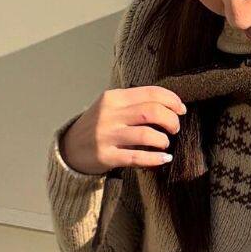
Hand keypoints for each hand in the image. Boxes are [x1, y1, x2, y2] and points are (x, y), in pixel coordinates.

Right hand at [59, 84, 187, 175]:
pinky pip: (136, 157)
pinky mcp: (105, 156)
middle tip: (175, 128)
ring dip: (163, 139)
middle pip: (151, 111)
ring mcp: (106, 136)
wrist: (69, 149)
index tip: (181, 109)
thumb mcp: (111, 108)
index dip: (172, 100)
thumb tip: (170, 105)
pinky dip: (155, 158)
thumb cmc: (97, 127)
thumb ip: (134, 104)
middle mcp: (109, 114)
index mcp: (113, 98)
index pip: (150, 93)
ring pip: (146, 134)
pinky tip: (164, 158)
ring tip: (165, 143)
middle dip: (171, 120)